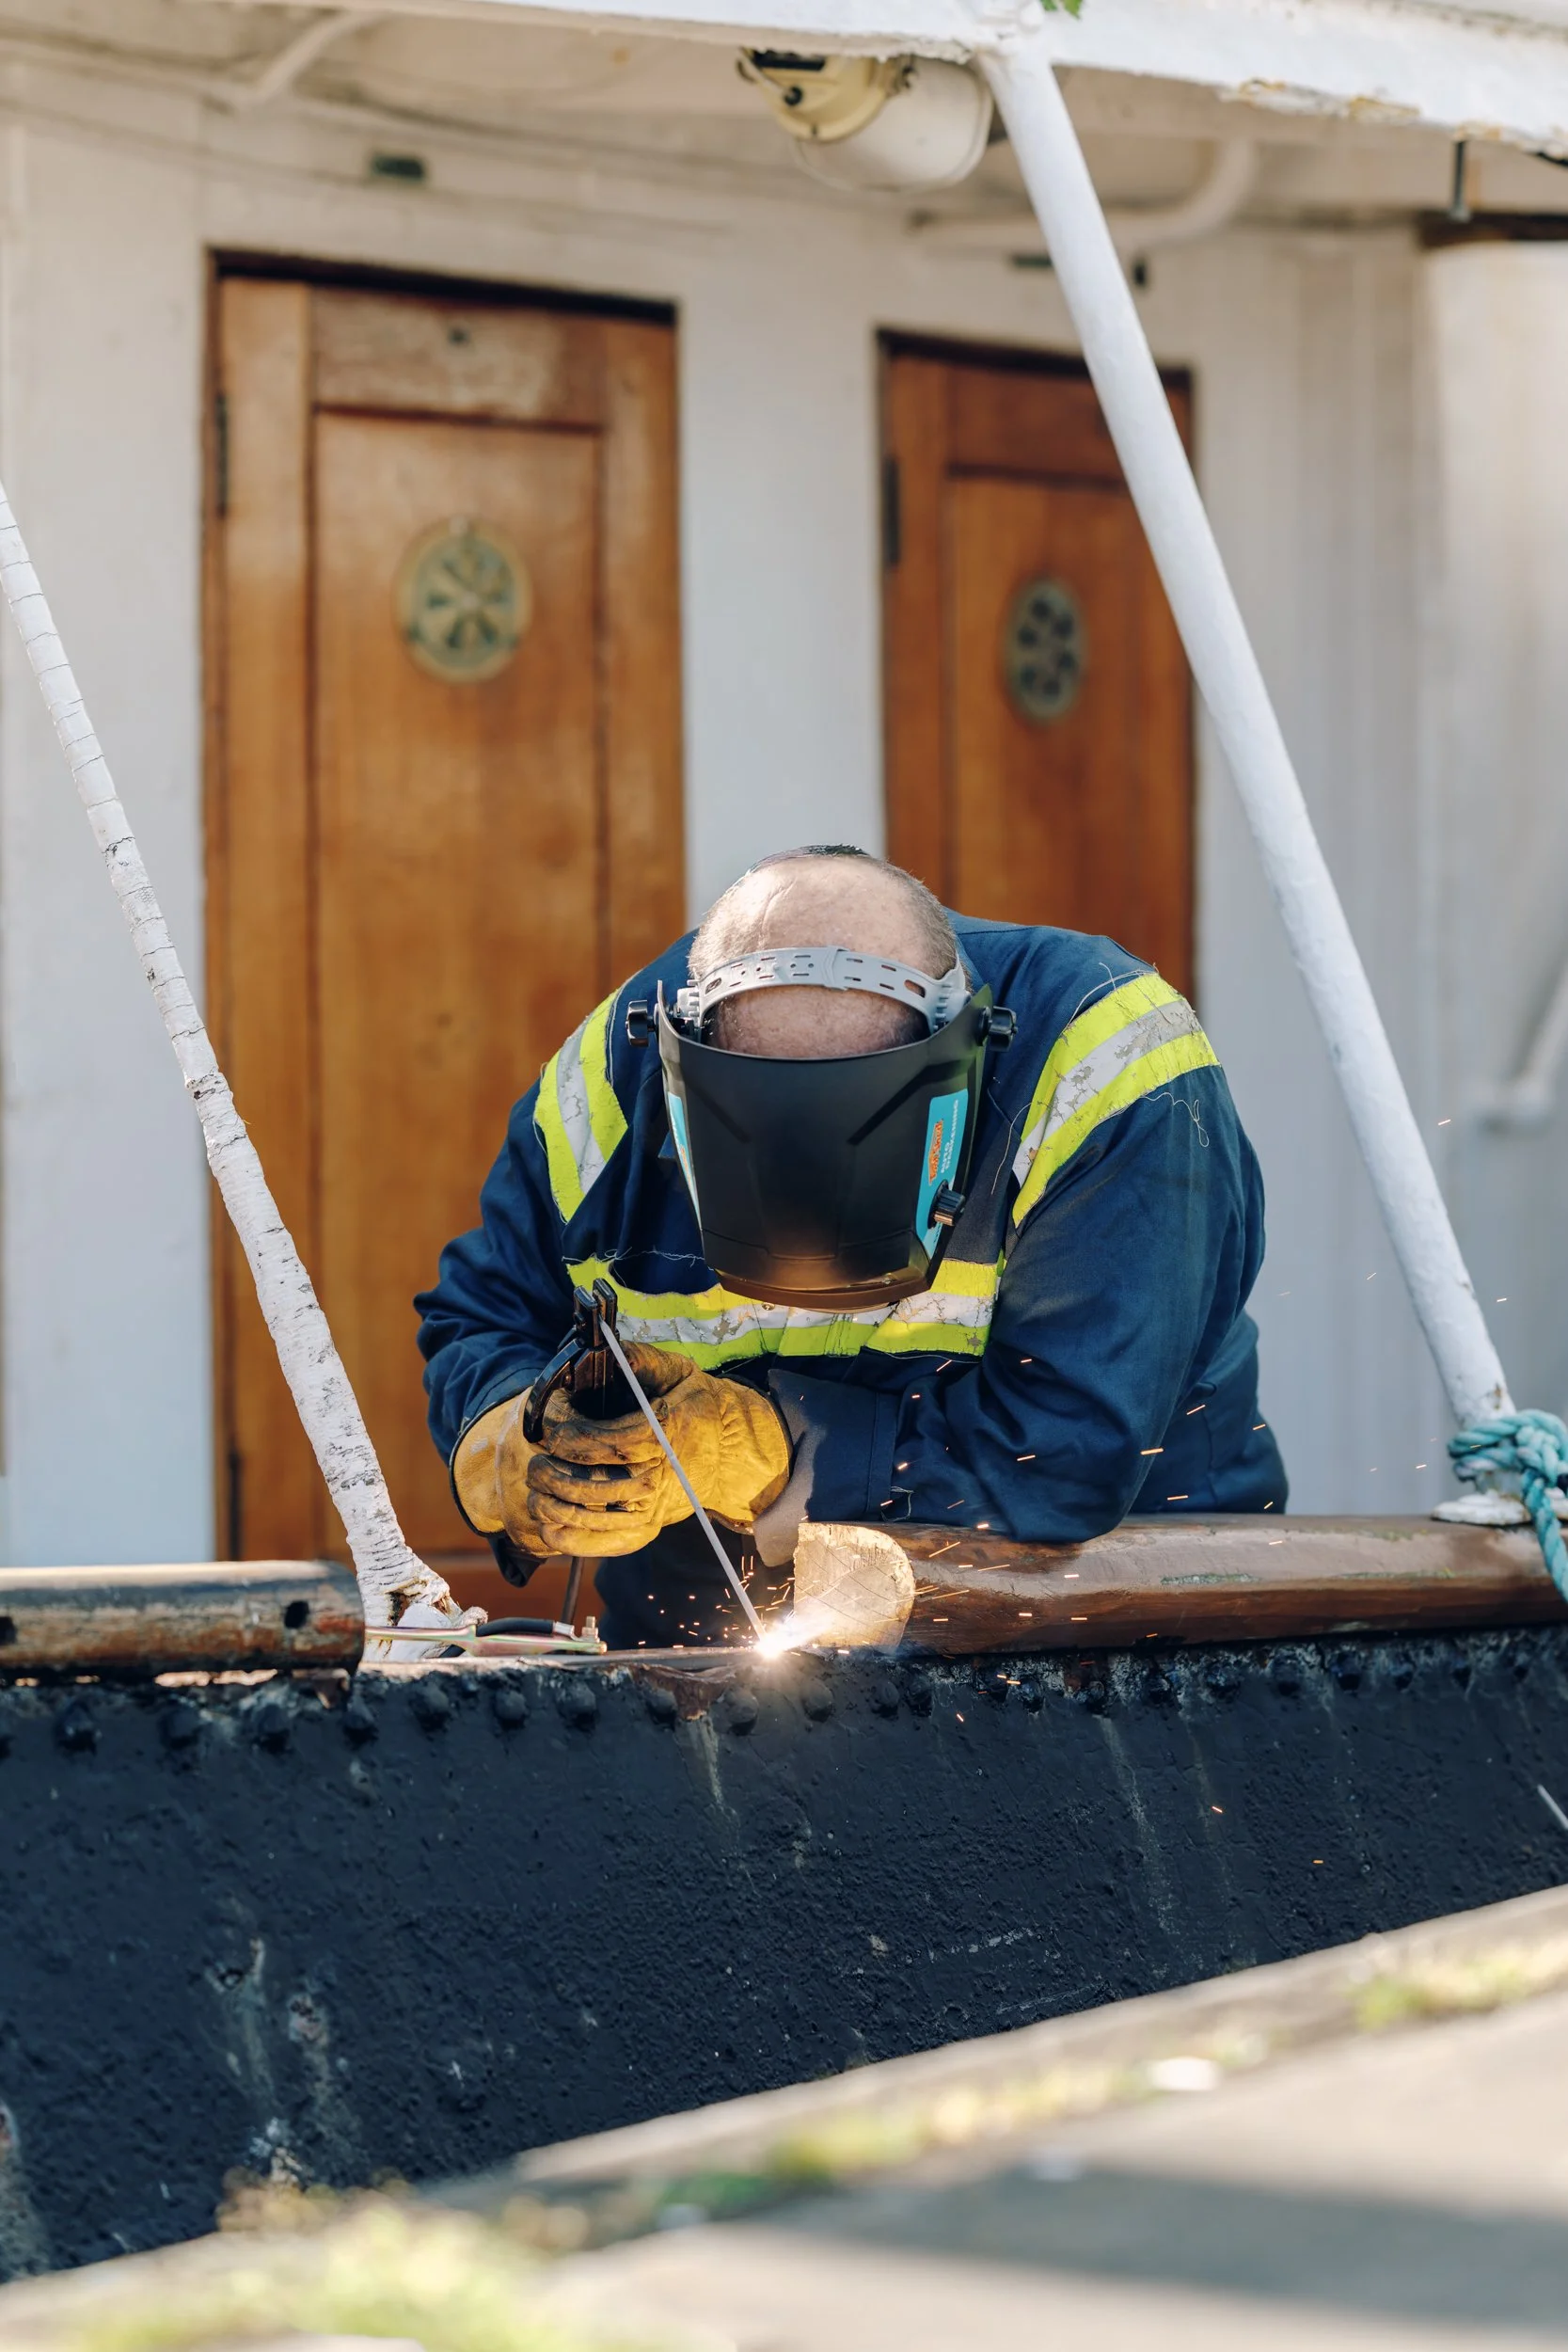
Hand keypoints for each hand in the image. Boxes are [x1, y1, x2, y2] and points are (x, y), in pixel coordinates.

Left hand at [452, 1346, 789, 1557]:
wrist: (734, 1456)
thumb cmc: (700, 1409)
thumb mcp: (680, 1373)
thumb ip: (642, 1360)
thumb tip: (608, 1350)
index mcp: (661, 1434)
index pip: (594, 1441)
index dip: (561, 1428)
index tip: (551, 1417)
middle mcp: (655, 1476)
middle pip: (582, 1481)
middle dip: (548, 1466)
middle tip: (539, 1452)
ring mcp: (649, 1509)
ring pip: (582, 1515)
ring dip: (548, 1498)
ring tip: (539, 1478)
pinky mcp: (645, 1530)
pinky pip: (596, 1544)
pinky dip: (565, 1535)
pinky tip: (548, 1518)